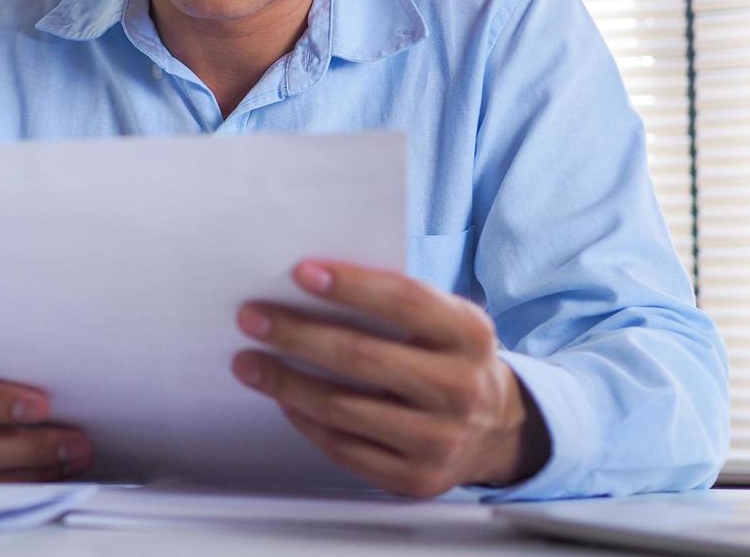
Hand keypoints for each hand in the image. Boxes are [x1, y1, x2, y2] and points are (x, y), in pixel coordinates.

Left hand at [232, 261, 549, 497]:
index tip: (301, 272)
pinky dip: (306, 421)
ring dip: (286, 382)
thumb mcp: (445, 321)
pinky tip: (285, 399)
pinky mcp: (416, 478)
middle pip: (362, 357)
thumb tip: (311, 282)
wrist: (499, 430)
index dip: (351, 285)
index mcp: (469, 335)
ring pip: (344, 408)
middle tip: (252, 318)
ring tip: (250, 362)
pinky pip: (345, 448)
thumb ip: (396, 304)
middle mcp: (461, 388)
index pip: (405, 301)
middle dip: (297, 334)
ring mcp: (441, 439)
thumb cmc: (452, 359)